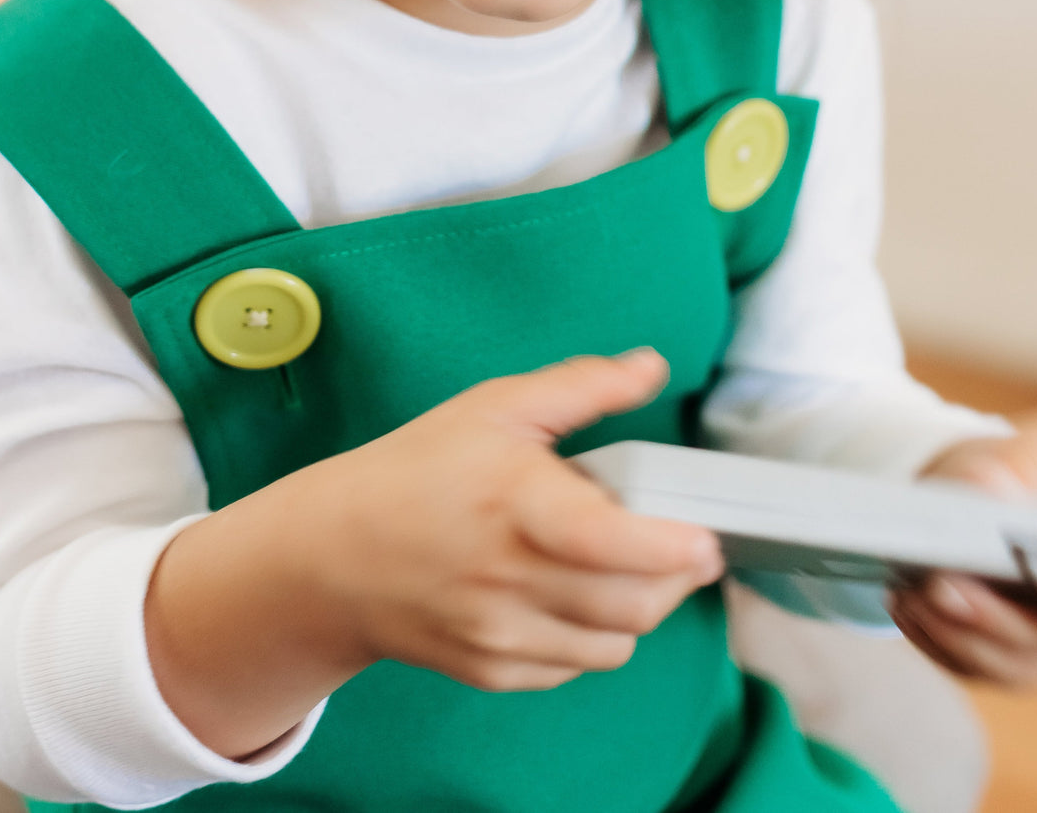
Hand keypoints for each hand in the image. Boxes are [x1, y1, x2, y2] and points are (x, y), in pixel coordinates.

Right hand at [294, 349, 723, 692]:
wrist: (332, 556)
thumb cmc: (417, 472)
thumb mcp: (493, 409)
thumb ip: (580, 387)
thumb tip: (651, 366)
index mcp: (514, 504)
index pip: (612, 544)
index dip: (674, 548)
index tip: (704, 536)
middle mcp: (507, 580)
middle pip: (635, 605)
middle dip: (678, 579)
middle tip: (685, 547)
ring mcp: (498, 635)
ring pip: (615, 645)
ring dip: (641, 608)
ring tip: (630, 567)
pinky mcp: (492, 670)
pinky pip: (575, 666)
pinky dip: (593, 636)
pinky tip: (574, 595)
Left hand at [888, 409, 1036, 686]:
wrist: (994, 488)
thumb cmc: (1034, 467)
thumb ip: (1021, 468)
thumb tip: (990, 492)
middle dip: (1000, 622)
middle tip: (945, 588)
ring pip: (1009, 666)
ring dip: (955, 634)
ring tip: (911, 594)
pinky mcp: (1006, 662)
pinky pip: (969, 665)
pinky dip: (934, 638)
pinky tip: (902, 603)